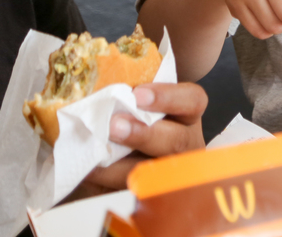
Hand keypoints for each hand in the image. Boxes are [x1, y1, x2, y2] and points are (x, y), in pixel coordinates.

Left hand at [74, 82, 208, 195]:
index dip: (168, 97)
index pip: (193, 101)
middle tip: (114, 126)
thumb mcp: (140, 104)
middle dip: (145, 134)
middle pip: (176, 140)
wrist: (120, 156)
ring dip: (121, 164)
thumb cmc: (132, 118)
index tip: (138, 93)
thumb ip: (129, 96)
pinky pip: (130, 192)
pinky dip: (107, 181)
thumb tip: (100, 87)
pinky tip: (89, 171)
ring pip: (153, 172)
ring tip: (94, 155)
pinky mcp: (148, 193)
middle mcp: (185, 144)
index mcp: (186, 116)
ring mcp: (170, 172)